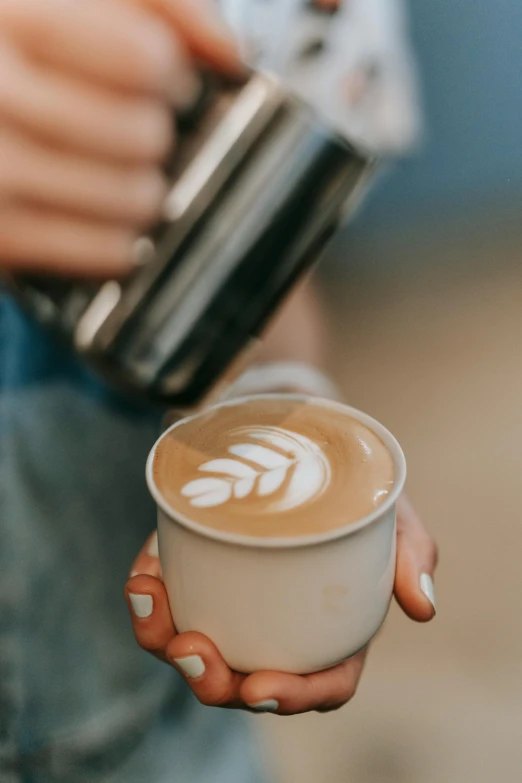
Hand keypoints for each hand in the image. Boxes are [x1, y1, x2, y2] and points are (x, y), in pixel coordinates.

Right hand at [0, 0, 240, 276]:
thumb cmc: (13, 65)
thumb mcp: (61, 2)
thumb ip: (155, 1)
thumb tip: (228, 51)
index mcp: (13, 18)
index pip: (143, 57)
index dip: (173, 74)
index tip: (168, 79)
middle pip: (147, 135)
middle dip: (155, 133)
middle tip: (134, 128)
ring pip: (137, 198)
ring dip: (144, 189)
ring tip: (115, 170)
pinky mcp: (4, 238)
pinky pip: (112, 251)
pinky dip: (120, 239)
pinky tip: (99, 214)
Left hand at [125, 494, 437, 714]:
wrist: (300, 431)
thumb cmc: (351, 481)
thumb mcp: (387, 506)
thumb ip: (411, 551)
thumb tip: (423, 607)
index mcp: (333, 626)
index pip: (321, 681)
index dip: (293, 695)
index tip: (260, 684)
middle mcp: (279, 624)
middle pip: (243, 677)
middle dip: (210, 680)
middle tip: (191, 651)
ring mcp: (233, 599)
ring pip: (193, 645)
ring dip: (162, 639)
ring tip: (150, 602)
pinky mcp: (197, 571)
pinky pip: (166, 598)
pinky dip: (147, 596)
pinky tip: (141, 579)